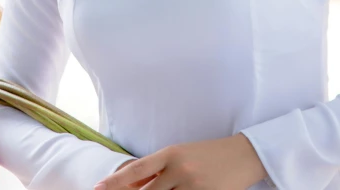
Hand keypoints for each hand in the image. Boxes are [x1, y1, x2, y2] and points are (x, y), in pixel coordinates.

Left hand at [95, 134, 267, 189]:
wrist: (242, 155)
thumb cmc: (206, 155)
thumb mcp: (180, 155)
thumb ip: (157, 170)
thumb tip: (129, 185)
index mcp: (170, 153)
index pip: (136, 171)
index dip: (114, 183)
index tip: (97, 189)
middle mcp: (179, 169)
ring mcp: (193, 187)